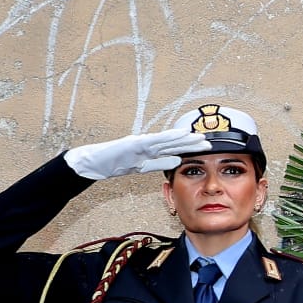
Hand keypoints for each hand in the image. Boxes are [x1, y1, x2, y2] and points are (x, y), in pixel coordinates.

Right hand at [63, 128, 210, 179]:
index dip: (190, 148)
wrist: (93, 162)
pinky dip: (168, 138)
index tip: (205, 148)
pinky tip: (180, 136)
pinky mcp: (134, 143)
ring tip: (198, 138)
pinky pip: (154, 141)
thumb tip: (176, 161)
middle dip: (192, 143)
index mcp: (151, 150)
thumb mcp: (141, 167)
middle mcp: (149, 144)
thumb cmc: (115, 163)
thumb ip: (158, 163)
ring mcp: (142, 142)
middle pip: (174, 143)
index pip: (174, 149)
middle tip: (209, 142)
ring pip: (167, 140)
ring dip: (184, 139)